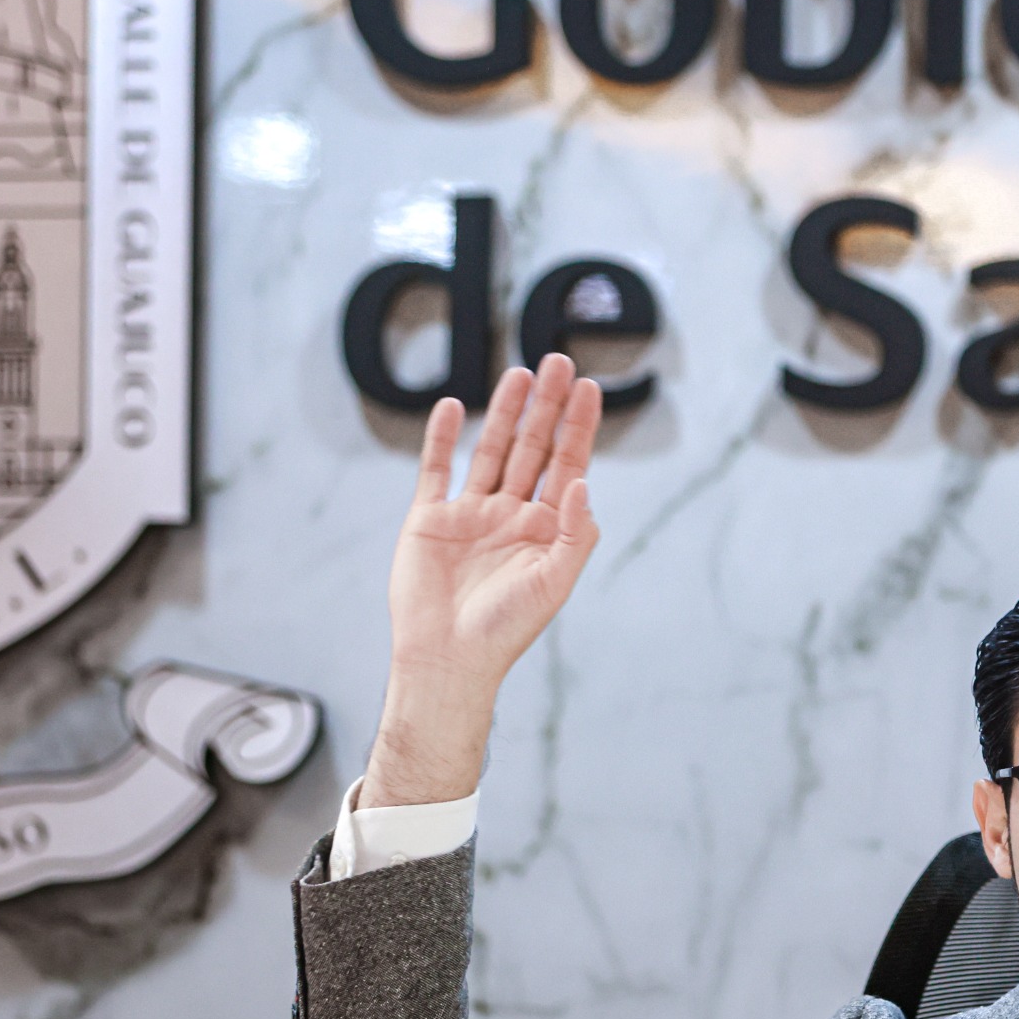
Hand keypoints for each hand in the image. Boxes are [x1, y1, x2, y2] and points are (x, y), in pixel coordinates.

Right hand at [362, 358, 602, 808]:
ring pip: (491, 451)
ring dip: (504, 412)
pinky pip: (436, 469)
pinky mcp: (429, 519)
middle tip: (557, 360)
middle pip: (533, 448)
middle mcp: (511, 516)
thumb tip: (584, 481)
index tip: (588, 387)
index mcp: (546, 529)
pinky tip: (454, 407)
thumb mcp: (554, 581)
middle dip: (546, 406)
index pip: (568, 465)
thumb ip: (576, 531)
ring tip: (519, 372)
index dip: (578, 426)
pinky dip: (442, 438)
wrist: (447, 657)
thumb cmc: (506, 628)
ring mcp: (470, 514)